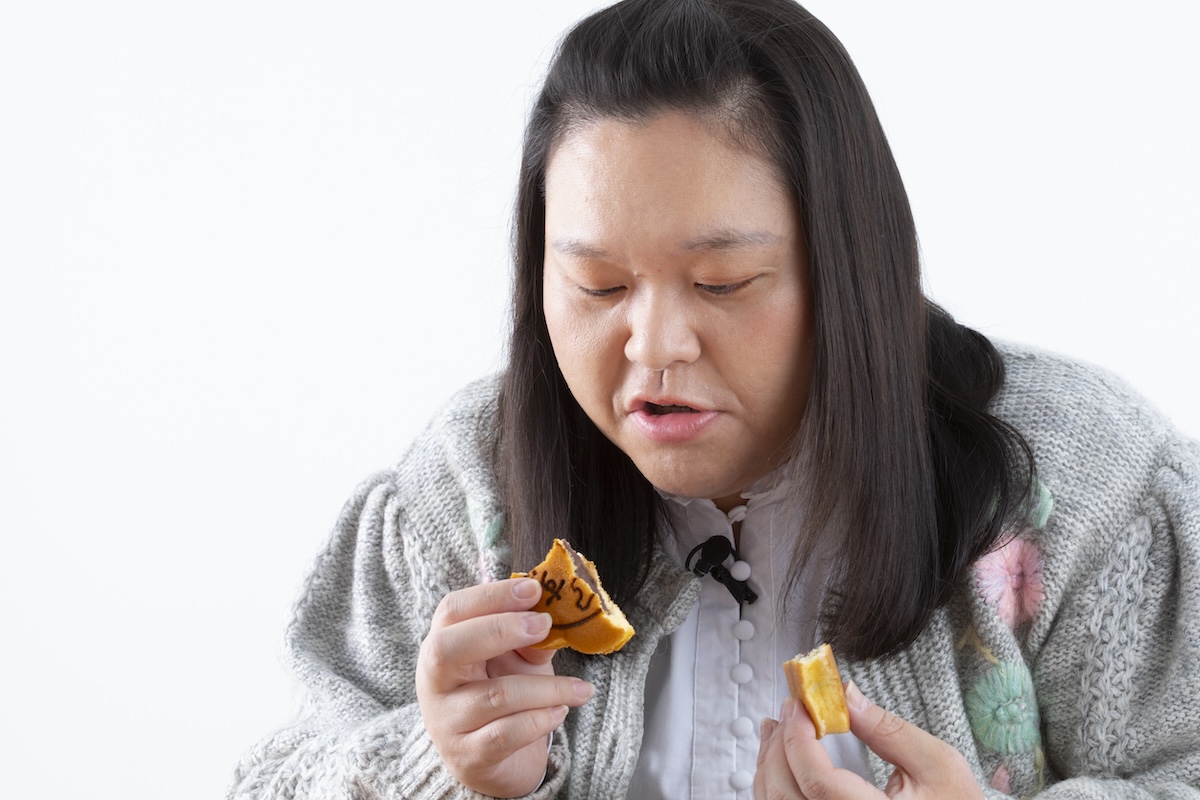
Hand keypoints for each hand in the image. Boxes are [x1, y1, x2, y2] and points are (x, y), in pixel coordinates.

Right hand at [416, 578, 593, 797]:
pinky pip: (507, 734)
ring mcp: (447, 722)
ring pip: (495, 696)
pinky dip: (541, 720)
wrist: (500, 761)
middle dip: (500, 630)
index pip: (452, 611)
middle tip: (544, 625)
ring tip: (579, 688)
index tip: (533, 589)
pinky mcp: (469, 757)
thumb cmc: (505, 694)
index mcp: (441, 645)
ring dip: (547, 687)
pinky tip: (561, 712)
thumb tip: (546, 621)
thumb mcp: (517, 659)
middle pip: (448, 648)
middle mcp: (433, 683)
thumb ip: (528, 639)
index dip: (491, 596)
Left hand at [755, 681, 983, 798]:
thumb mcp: (938, 765)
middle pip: (787, 796)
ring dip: (769, 765)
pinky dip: (774, 786)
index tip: (798, 705)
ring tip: (776, 729)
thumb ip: (888, 730)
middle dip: (778, 746)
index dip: (798, 739)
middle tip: (789, 709)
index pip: (817, 783)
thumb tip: (846, 695)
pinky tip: (779, 761)